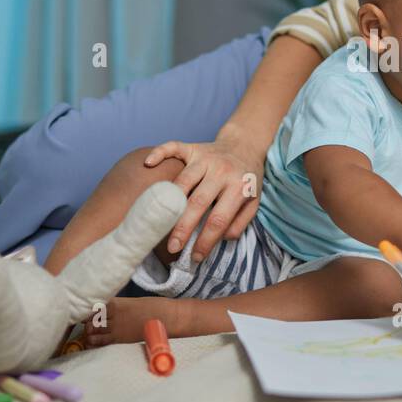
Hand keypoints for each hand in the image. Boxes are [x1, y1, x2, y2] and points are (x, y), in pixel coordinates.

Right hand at [143, 136, 263, 260]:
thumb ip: (240, 222)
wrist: (245, 145)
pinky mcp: (193, 147)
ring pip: (183, 180)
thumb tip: (221, 238)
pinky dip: (159, 153)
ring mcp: (206, 157)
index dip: (206, 240)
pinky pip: (174, 147)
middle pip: (198, 201)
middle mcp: (222, 170)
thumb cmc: (246, 178)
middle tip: (173, 247)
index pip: (220, 219)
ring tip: (158, 223)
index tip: (195, 257)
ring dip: (169, 202)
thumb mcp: (253, 202)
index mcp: (239, 186)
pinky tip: (148, 164)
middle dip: (183, 227)